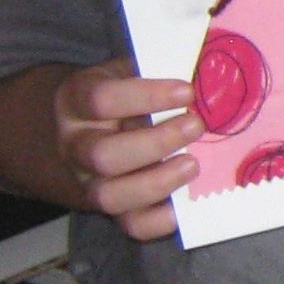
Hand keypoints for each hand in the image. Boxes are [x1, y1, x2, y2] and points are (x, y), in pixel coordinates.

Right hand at [52, 57, 199, 240]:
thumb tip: (209, 58)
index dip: (145, 96)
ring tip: (193, 165)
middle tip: (196, 127)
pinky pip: (129, 225)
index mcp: (75, 102)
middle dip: (156, 144)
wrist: (74, 130)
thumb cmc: (117, 96)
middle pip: (104, 156)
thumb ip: (156, 67)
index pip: (101, 100)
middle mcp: (75, 145)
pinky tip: (184, 206)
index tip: (187, 91)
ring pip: (111, 196)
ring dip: (157, 183)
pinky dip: (158, 221)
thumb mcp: (123, 72)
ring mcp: (87, 181)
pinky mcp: (108, 208)